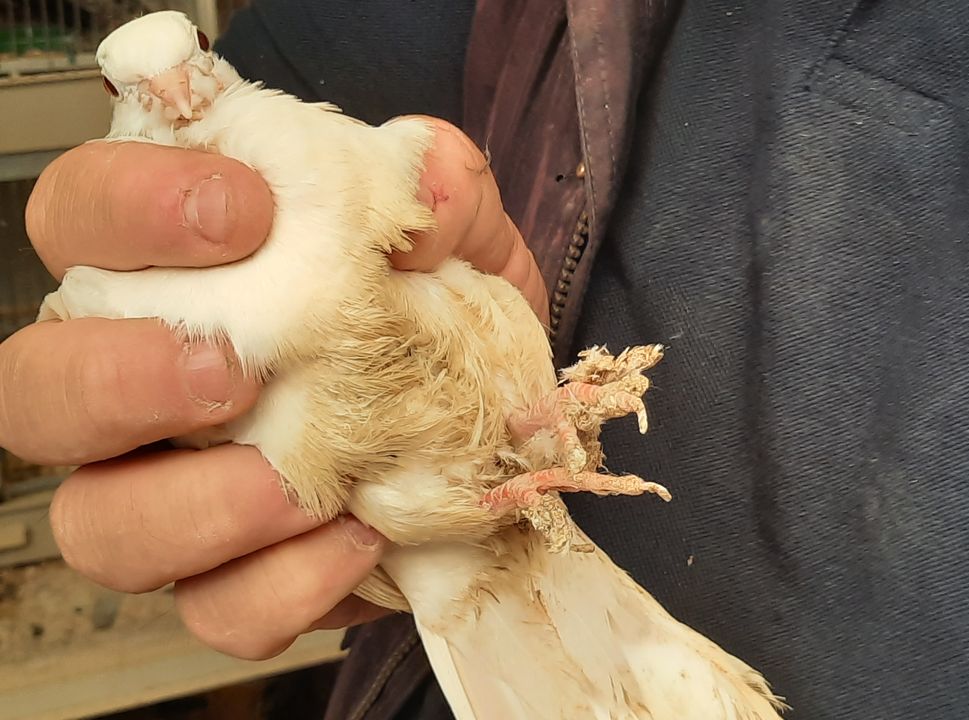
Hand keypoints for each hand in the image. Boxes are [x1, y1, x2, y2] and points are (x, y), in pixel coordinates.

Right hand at [0, 118, 543, 659]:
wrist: (495, 421)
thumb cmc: (443, 307)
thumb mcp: (460, 230)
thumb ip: (445, 190)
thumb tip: (428, 208)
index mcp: (166, 268)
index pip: (78, 214)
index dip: (130, 205)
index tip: (243, 211)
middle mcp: (138, 382)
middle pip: (35, 388)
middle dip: (115, 380)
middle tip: (228, 373)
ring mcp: (173, 491)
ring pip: (96, 525)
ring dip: (190, 509)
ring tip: (293, 485)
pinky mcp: (236, 576)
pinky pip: (215, 608)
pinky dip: (281, 586)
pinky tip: (359, 537)